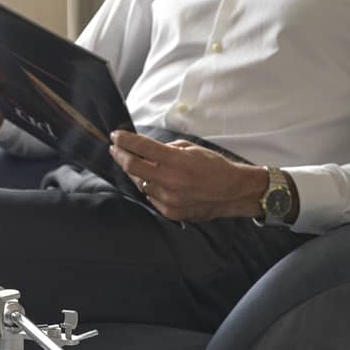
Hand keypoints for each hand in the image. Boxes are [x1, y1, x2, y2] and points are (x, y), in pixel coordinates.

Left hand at [109, 130, 266, 221]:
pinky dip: (151, 189)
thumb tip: (145, 149)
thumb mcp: (191, 149)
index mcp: (176, 161)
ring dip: (137, 174)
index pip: (141, 147)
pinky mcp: (171, 212)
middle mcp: (170, 181)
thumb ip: (166, 149)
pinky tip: (156, 183)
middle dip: (120, 156)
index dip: (124, 140)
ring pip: (141, 184)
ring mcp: (169, 199)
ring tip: (139, 166)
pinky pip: (152, 198)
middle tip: (116, 149)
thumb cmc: (214, 167)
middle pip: (132, 167)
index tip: (116, 136)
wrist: (233, 192)